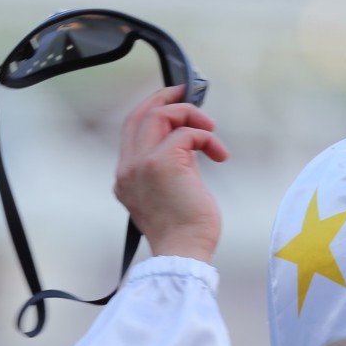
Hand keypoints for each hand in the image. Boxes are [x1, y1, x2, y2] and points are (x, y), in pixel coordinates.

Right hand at [114, 85, 229, 261]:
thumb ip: (171, 167)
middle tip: (188, 92)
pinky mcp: (162, 163)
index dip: (152, 109)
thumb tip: (190, 143)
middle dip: (165, 98)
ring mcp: (141, 164)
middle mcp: (128, 167)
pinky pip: (186, 134)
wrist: (184, 253)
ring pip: (159, 115)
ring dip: (189, 115)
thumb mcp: (170, 194)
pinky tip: (220, 155)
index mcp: (126, 176)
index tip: (174, 103)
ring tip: (211, 131)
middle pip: (139, 115)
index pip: (132, 129)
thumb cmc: (185, 232)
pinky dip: (207, 138)